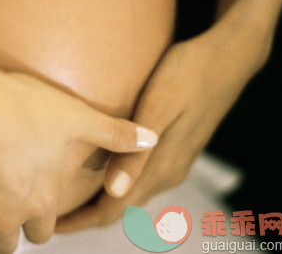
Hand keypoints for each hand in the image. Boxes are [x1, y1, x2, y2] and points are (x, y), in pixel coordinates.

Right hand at [0, 38, 157, 252]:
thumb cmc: (22, 108)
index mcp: (39, 202)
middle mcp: (6, 217)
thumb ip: (115, 134)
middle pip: (6, 243)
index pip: (43, 231)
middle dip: (6, 231)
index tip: (33, 210)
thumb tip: (154, 138)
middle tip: (1, 210)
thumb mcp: (76, 117)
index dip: (39, 221)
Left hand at [55, 28, 264, 232]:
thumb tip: (113, 191)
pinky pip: (141, 180)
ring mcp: (174, 162)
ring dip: (101, 202)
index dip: (82, 221)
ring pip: (131, 195)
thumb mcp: (159, 106)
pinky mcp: (176, 150)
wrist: (228, 58)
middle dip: (87, 216)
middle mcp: (168, 172)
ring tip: (70, 197)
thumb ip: (137, 152)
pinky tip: (101, 172)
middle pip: (121, 208)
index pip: (114, 209)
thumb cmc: (188, 74)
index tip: (53, 224)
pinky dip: (117, 185)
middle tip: (53, 214)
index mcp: (161, 166)